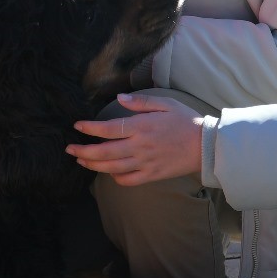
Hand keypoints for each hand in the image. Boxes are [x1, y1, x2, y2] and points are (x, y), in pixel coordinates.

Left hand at [68, 93, 206, 186]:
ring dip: (93, 165)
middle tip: (69, 149)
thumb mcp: (165, 103)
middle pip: (104, 151)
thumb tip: (119, 97)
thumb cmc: (186, 121)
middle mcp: (140, 146)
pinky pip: (127, 180)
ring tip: (81, 160)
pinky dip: (115, 178)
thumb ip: (140, 102)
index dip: (89, 128)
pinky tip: (109, 172)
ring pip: (111, 167)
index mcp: (142, 126)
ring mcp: (145, 162)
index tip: (77, 126)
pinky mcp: (151, 175)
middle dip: (83, 151)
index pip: (108, 128)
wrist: (206, 145)